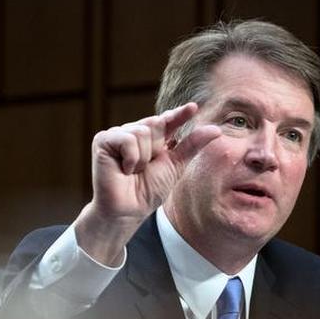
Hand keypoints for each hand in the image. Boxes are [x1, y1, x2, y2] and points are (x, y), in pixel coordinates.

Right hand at [75, 103, 219, 264]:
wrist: (127, 210)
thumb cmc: (148, 191)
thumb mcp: (176, 165)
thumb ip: (192, 145)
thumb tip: (216, 129)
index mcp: (149, 138)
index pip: (167, 120)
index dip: (179, 114)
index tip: (193, 108)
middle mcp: (132, 132)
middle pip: (155, 124)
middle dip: (157, 148)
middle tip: (146, 168)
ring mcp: (116, 135)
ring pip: (142, 132)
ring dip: (143, 157)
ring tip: (132, 171)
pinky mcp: (102, 140)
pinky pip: (127, 139)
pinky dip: (131, 158)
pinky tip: (123, 169)